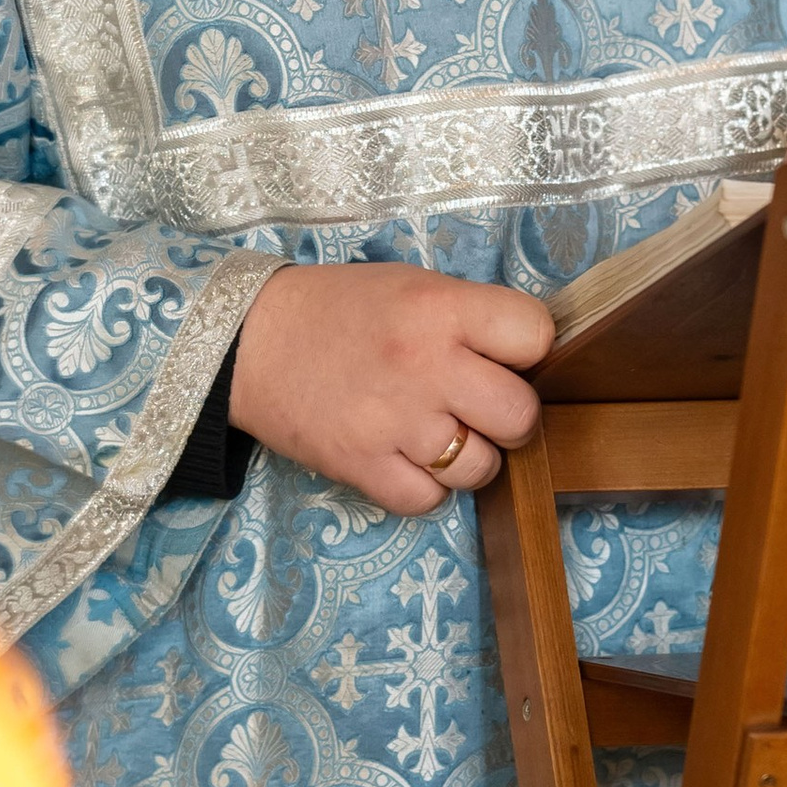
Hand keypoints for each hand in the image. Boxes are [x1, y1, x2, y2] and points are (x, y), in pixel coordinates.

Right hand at [229, 261, 554, 516]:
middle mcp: (425, 365)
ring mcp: (394, 422)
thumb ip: (470, 317)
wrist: (252, 343)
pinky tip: (406, 457)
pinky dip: (426, 487)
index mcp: (439, 309)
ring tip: (439, 434)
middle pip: (519, 415)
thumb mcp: (412, 286)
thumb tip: (529, 359)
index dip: (528, 350)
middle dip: (510, 416)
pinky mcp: (363, 467)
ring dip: (469, 457)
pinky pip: (429, 500)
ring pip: (480, 467)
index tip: (507, 355)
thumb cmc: (340, 309)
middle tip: (481, 407)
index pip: (535, 335)